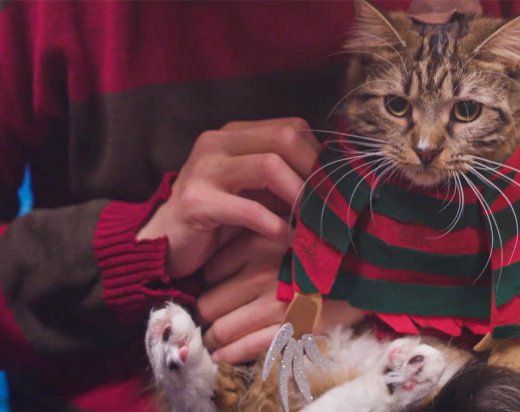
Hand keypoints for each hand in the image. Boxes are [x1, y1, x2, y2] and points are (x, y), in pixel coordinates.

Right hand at [137, 118, 319, 277]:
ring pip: (270, 166)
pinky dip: (277, 227)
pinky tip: (290, 241)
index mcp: (234, 134)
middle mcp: (217, 142)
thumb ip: (283, 180)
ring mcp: (204, 168)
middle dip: (314, 172)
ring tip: (314, 221)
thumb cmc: (218, 218)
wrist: (165, 242)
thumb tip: (332, 185)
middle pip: (284, 139)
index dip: (318, 156)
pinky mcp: (197, 201)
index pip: (291, 128)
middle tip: (330, 204)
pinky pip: (250, 210)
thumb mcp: (253, 190)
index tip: (332, 187)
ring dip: (300, 196)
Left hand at [198, 232, 365, 364]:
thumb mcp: (284, 230)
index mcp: (254, 246)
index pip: (209, 273)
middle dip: (207, 316)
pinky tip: (223, 356)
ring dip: (215, 339)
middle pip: (209, 304)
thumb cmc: (322, 246)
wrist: (367, 265)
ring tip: (216, 342)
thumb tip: (219, 263)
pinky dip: (230, 354)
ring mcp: (273, 304)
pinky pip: (247, 347)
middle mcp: (258, 274)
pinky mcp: (291, 328)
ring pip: (222, 330)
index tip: (216, 291)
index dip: (209, 285)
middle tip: (211, 320)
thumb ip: (253, 238)